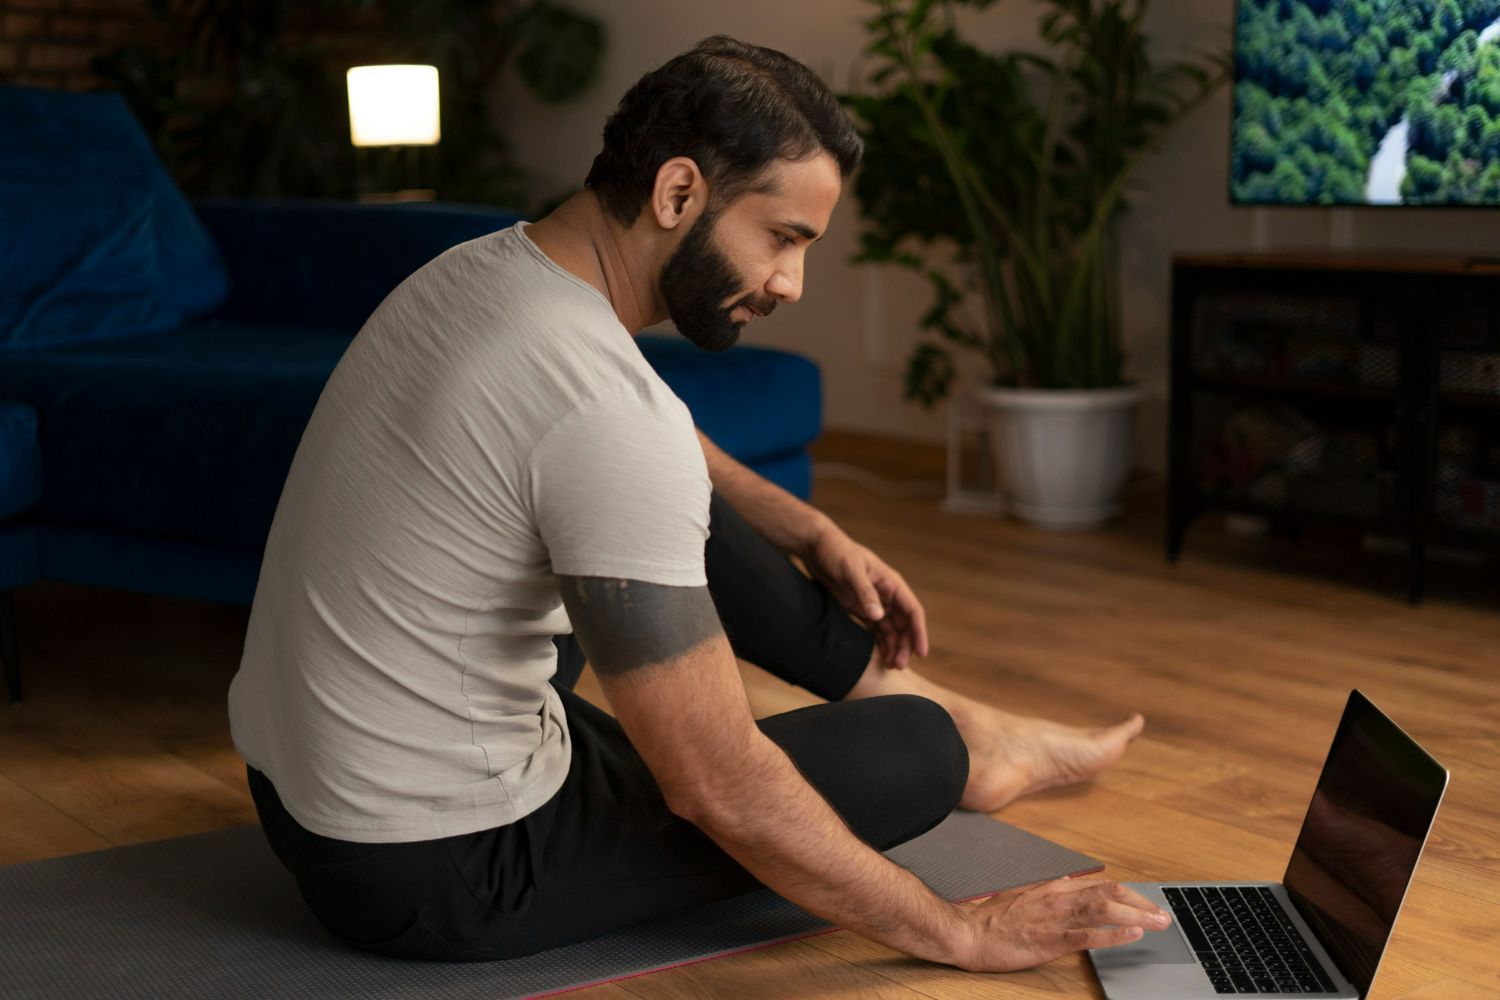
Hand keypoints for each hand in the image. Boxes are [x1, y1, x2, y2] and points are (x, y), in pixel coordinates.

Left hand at [803, 523, 927, 667]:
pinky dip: (880, 641)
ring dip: (894, 646)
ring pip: (891, 628)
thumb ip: (865, 592)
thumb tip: (879, 616)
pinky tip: (880, 655)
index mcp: (891, 583)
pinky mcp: (859, 606)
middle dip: (904, 645)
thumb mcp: (851, 570)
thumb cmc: (836, 552)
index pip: (912, 610)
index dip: (919, 632)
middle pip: (903, 624)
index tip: (921, 653)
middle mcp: (886, 593)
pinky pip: (876, 628)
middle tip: (898, 666)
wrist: (816, 546)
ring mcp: (873, 601)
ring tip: (891, 665)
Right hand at [955, 878, 1170, 972]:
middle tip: (1163, 915)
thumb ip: (1052, 892)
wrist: (970, 933)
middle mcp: (1059, 898)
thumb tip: (1074, 886)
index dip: (1130, 894)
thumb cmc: (995, 918)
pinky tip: (1132, 934)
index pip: (1101, 884)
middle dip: (1141, 903)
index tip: (1147, 903)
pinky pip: (1088, 935)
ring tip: (1157, 923)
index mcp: (1054, 888)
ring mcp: (1056, 918)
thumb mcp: (1026, 896)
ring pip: (1104, 909)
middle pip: (1110, 893)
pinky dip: (1113, 934)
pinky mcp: (1051, 939)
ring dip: (1136, 915)